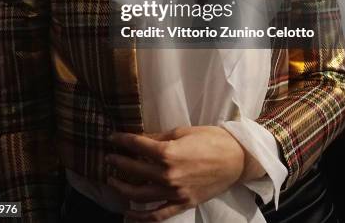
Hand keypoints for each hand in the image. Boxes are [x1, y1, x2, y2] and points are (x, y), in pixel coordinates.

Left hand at [106, 125, 264, 221]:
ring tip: (112, 180)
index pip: (137, 146)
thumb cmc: (211, 139)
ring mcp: (174, 193)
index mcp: (168, 152)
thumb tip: (140, 139)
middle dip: (118, 162)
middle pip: (134, 170)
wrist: (236, 159)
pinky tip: (127, 212)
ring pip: (139, 195)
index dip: (121, 140)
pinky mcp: (182, 204)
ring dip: (122, 188)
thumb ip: (159, 137)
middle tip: (109, 157)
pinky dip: (140, 217)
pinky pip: (157, 215)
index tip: (111, 138)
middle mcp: (168, 175)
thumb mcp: (182, 132)